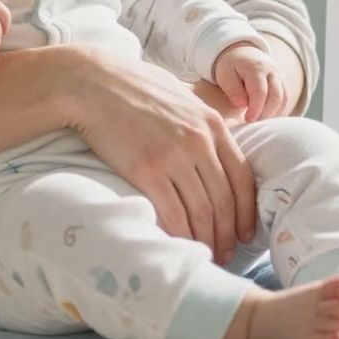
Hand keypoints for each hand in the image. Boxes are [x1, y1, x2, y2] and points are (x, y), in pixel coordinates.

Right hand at [62, 49, 256, 262]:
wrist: (92, 83)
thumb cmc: (132, 87)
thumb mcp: (181, 96)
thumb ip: (200, 120)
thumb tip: (212, 142)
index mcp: (212, 124)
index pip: (243, 177)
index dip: (246, 211)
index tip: (245, 232)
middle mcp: (199, 142)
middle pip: (224, 200)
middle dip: (228, 233)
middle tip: (227, 254)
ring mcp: (174, 157)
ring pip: (202, 211)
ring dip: (206, 239)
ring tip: (206, 255)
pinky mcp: (147, 171)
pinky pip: (173, 213)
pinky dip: (181, 234)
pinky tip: (181, 245)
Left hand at [212, 41, 287, 121]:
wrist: (242, 52)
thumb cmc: (230, 66)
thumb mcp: (225, 75)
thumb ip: (233, 90)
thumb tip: (242, 105)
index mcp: (256, 68)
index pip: (260, 92)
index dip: (255, 109)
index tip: (247, 120)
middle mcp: (272, 71)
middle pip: (276, 97)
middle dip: (266, 114)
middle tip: (253, 124)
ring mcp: (280, 76)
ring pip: (284, 99)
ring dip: (274, 114)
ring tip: (259, 123)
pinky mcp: (282, 82)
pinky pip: (285, 99)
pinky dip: (278, 111)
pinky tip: (267, 119)